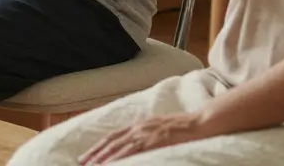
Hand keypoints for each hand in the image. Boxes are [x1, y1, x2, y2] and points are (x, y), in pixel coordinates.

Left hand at [79, 112, 210, 163]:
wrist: (202, 121)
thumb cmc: (186, 127)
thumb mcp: (162, 128)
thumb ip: (148, 134)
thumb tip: (139, 144)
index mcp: (140, 123)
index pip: (114, 135)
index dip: (100, 145)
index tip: (88, 154)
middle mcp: (139, 126)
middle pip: (111, 140)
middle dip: (95, 152)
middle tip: (81, 162)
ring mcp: (146, 133)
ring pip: (119, 147)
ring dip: (103, 157)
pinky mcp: (155, 140)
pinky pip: (133, 151)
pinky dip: (120, 158)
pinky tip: (110, 165)